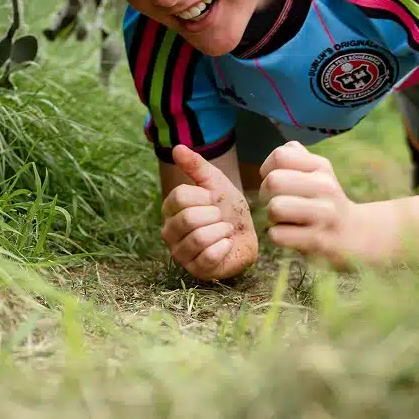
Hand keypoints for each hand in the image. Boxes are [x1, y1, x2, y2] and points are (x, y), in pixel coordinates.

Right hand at [160, 145, 257, 280]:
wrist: (248, 233)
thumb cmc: (229, 208)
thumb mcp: (216, 183)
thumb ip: (197, 166)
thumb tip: (177, 148)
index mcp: (170, 209)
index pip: (179, 196)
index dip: (205, 196)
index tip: (214, 199)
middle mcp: (169, 233)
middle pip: (188, 219)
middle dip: (215, 215)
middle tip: (222, 217)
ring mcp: (181, 254)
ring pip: (199, 238)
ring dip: (222, 231)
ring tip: (226, 230)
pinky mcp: (196, 270)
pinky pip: (209, 256)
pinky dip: (225, 246)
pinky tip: (227, 244)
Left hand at [258, 142, 358, 266]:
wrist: (354, 234)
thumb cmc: (324, 200)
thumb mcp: (318, 172)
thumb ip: (296, 157)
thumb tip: (275, 157)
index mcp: (321, 166)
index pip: (280, 155)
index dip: (267, 169)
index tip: (276, 182)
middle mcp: (326, 187)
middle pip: (273, 182)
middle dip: (265, 195)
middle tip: (275, 203)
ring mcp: (324, 214)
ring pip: (275, 208)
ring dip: (271, 217)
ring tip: (284, 219)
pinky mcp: (318, 240)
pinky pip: (277, 235)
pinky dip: (277, 236)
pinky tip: (291, 234)